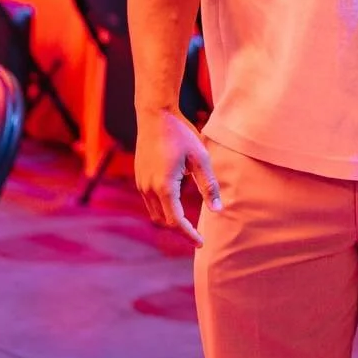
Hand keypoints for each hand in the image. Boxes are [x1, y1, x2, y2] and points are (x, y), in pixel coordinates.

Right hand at [134, 109, 221, 246]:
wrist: (155, 115)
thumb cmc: (181, 134)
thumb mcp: (201, 158)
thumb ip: (209, 186)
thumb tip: (218, 210)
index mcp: (164, 186)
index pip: (175, 221)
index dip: (189, 234)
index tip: (201, 242)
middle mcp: (148, 189)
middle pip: (163, 221)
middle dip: (180, 230)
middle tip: (197, 234)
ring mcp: (141, 183)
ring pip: (155, 213)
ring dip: (170, 219)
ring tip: (188, 222)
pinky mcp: (139, 177)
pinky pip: (150, 202)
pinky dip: (163, 208)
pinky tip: (175, 203)